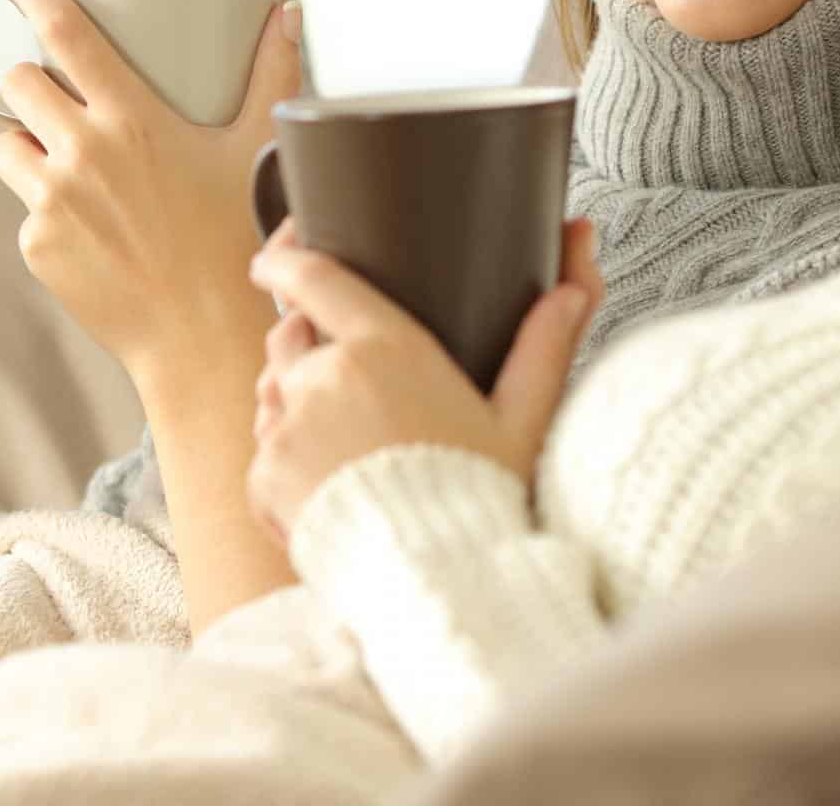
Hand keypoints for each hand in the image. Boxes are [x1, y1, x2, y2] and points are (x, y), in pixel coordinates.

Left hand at [0, 0, 302, 390]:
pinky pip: (23, 207)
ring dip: (27, 143)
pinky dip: (45, 206)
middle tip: (66, 99)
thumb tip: (289, 13)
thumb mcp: (256, 147)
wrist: (203, 333)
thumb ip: (272, 73)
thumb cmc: (239, 236)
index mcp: (133, 118)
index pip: (64, 33)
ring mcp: (50, 201)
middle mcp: (82, 152)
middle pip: (17, 82)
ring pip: (4, 144)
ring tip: (73, 165)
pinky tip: (92, 227)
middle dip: (34, 82)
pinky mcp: (34, 245)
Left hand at [244, 219, 602, 545]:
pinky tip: (333, 490)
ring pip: (272, 399)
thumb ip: (546, 343)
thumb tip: (575, 283)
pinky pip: (265, 457)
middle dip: (306, 349)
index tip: (272, 259)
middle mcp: (325, 378)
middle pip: (289, 340)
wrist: (436, 581)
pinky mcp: (264, 478)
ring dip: (295, 408)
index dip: (284, 258)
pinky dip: (287, 467)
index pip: (313, 279)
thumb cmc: (482, 495)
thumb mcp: (522, 418)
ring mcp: (286, 428)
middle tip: (347, 386)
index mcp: (384, 347)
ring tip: (347, 447)